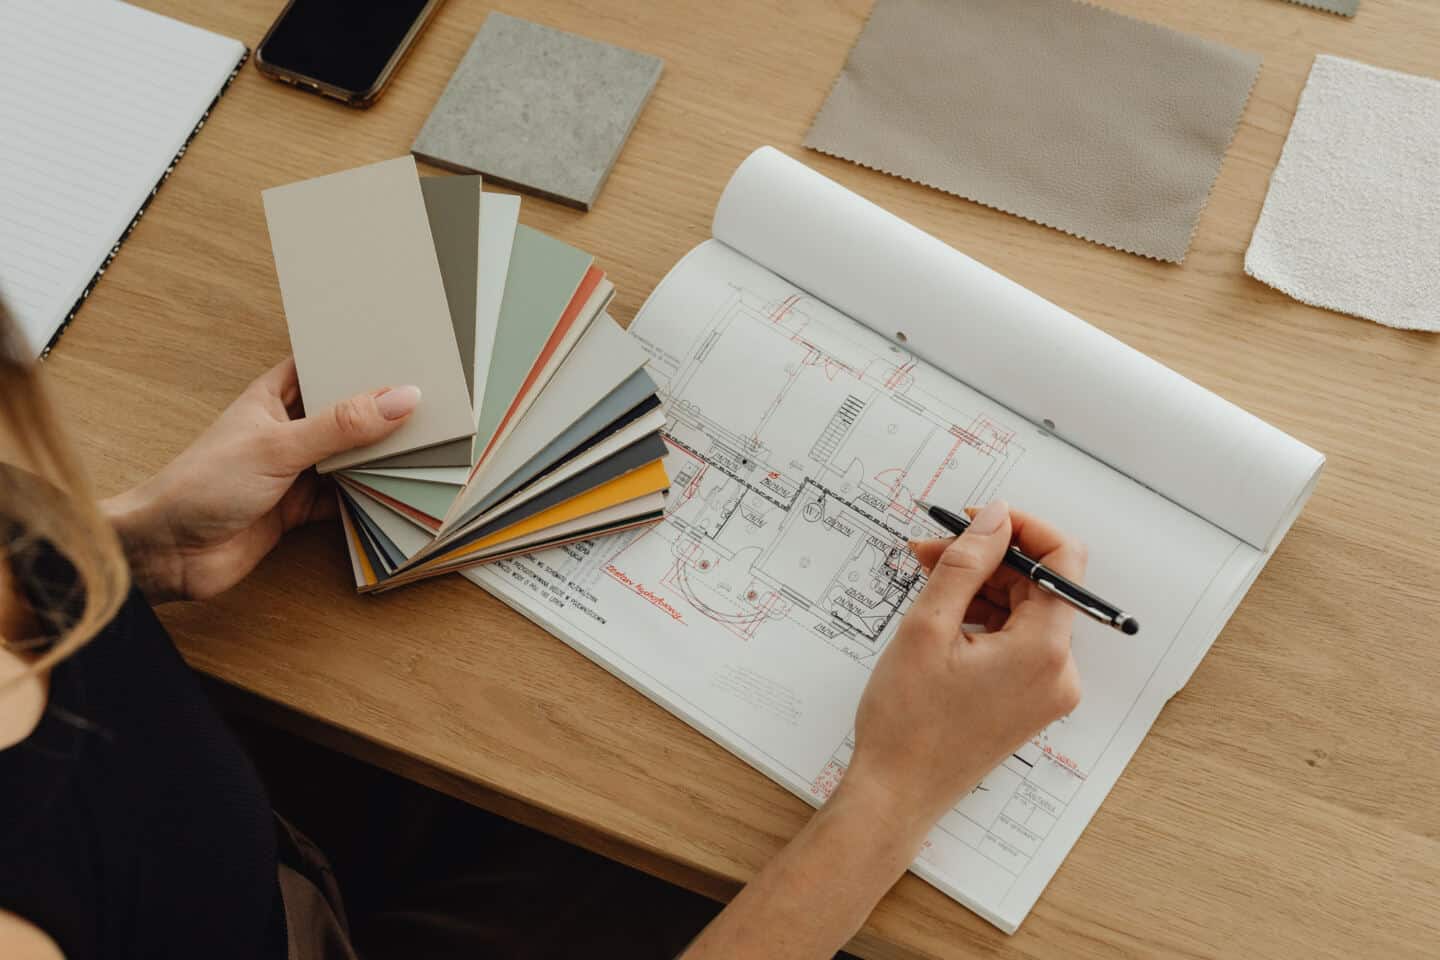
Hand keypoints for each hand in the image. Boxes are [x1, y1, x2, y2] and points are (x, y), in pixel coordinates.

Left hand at [103, 358, 419, 601]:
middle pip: (349, 413)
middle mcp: (290, 428)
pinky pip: (349, 499)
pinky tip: (402, 494)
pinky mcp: (301, 508)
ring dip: (382, 458)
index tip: (409, 349)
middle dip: (385, 411)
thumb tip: (401, 398)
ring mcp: (297, 469)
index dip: (362, 356)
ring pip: (353, 457)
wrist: (169, 552)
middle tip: (436, 401)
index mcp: (275, 395)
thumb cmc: (203, 483)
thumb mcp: (279, 445)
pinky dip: (372, 499)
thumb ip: (343, 424)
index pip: (326, 363)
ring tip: (432, 445)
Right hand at [841, 500, 1084, 840]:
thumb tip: (996, 518)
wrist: (896, 795)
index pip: (1062, 561)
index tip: (978, 518)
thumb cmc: (907, 721)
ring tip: (925, 579)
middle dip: (988, 558)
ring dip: (980, 586)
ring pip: (1024, 611)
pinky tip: (941, 615)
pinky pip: (1015, 641)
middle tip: (930, 548)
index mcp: (1044, 651)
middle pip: (1039, 585)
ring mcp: (1046, 689)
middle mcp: (1059, 671)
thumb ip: (966, 564)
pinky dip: (982, 619)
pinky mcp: (1027, 700)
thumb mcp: (928, 628)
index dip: (1022, 528)